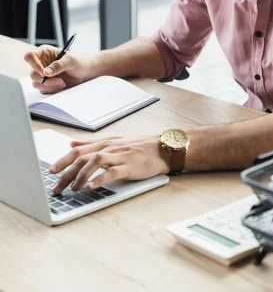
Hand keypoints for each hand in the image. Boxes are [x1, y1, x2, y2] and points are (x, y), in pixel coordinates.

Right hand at [24, 45, 91, 93]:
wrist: (85, 73)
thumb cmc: (79, 62)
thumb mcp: (71, 61)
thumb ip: (58, 65)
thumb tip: (46, 72)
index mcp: (44, 52)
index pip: (30, 56)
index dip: (34, 65)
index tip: (44, 72)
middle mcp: (41, 63)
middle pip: (32, 73)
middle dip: (45, 80)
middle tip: (60, 80)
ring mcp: (42, 74)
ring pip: (36, 83)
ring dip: (50, 85)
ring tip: (63, 82)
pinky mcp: (45, 83)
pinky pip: (42, 89)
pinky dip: (51, 89)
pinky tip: (61, 85)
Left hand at [49, 136, 169, 194]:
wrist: (163, 147)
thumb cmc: (139, 147)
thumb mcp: (113, 142)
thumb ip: (91, 144)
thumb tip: (71, 144)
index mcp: (105, 143)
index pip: (78, 150)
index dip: (63, 161)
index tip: (51, 172)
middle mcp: (109, 148)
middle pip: (82, 158)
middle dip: (67, 173)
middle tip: (56, 187)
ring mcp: (119, 156)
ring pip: (94, 162)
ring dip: (81, 175)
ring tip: (73, 188)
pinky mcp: (129, 166)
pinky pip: (112, 172)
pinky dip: (100, 179)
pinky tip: (92, 187)